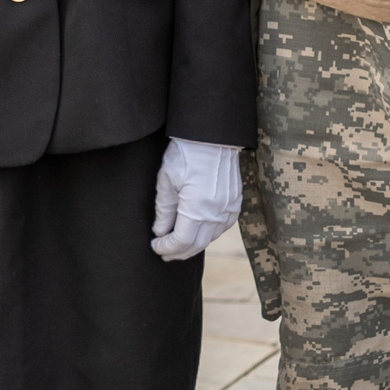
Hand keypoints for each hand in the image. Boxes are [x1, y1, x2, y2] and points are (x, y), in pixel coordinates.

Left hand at [150, 138, 241, 260]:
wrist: (213, 137)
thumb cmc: (186, 155)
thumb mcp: (166, 181)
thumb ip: (164, 210)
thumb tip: (160, 232)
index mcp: (197, 210)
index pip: (181, 242)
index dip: (166, 247)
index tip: (155, 246)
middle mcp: (216, 215)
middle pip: (196, 245)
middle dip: (178, 251)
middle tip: (164, 252)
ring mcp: (228, 210)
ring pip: (209, 238)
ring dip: (193, 244)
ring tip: (177, 244)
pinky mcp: (235, 204)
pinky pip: (220, 228)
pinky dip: (206, 233)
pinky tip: (196, 231)